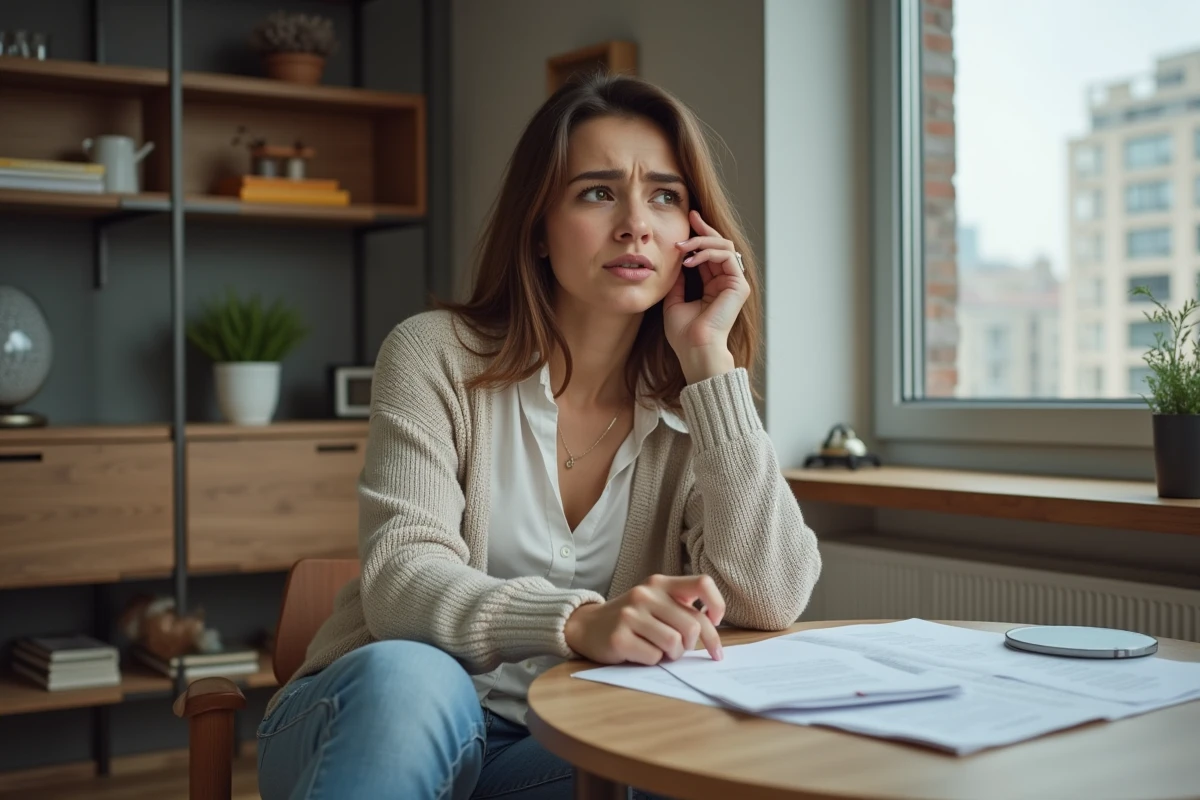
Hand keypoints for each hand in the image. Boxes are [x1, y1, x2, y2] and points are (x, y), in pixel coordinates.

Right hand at [564, 574, 725, 664]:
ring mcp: (630, 615)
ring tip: (660, 651)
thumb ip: (681, 607)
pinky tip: (640, 653)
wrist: (587, 626)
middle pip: (693, 625)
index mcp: (660, 583)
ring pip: (675, 644)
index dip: (717, 605)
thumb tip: (712, 628)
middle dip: (692, 645)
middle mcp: (646, 594)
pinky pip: (654, 657)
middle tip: (681, 649)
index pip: (703, 584)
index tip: (714, 621)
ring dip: (672, 655)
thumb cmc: (632, 618)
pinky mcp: (619, 637)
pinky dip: (653, 661)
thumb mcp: (655, 602)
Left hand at [664, 209, 749, 382]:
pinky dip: (707, 253)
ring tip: (681, 246)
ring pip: (724, 246)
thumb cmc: (683, 333)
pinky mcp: (739, 286)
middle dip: (704, 229)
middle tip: (690, 216)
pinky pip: (726, 257)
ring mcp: (735, 283)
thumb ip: (678, 280)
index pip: (709, 254)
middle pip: (720, 245)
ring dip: (701, 241)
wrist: (694, 349)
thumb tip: (675, 259)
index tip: (686, 220)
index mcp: (713, 286)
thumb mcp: (674, 300)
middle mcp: (727, 282)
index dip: (699, 236)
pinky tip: (689, 260)